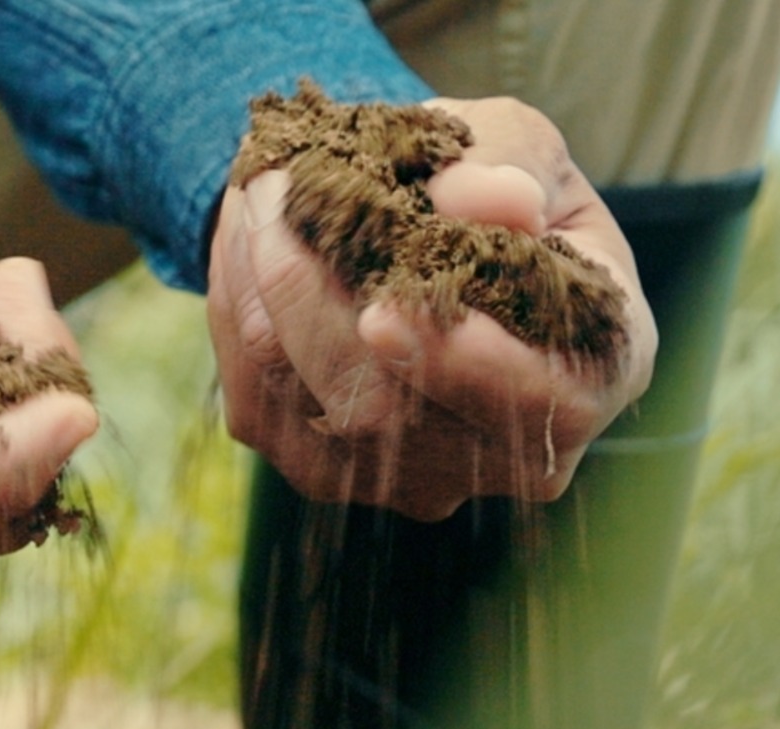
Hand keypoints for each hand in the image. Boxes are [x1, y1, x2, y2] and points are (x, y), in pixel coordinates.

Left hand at [206, 95, 655, 520]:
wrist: (413, 224)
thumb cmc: (488, 180)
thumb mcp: (517, 142)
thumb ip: (508, 163)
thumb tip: (491, 202)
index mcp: (596, 369)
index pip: (550, 404)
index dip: (468, 368)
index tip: (385, 314)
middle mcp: (508, 452)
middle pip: (390, 409)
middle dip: (312, 289)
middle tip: (274, 186)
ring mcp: (410, 478)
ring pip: (307, 401)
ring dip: (261, 286)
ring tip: (260, 191)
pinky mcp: (322, 472)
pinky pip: (260, 401)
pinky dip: (239, 307)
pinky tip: (248, 240)